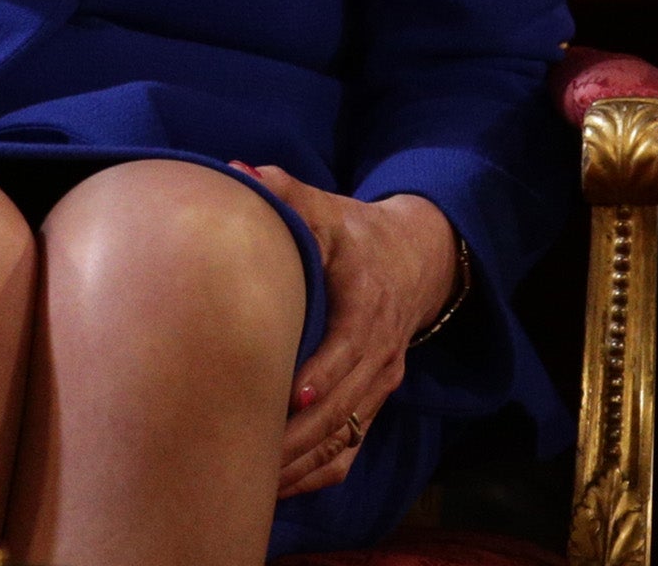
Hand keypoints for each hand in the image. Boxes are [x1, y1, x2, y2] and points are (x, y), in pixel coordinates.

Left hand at [236, 169, 461, 500]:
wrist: (417, 257)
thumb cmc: (358, 235)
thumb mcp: (329, 210)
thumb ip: (288, 194)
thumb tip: (240, 172)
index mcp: (370, 303)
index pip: (352, 345)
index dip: (324, 374)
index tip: (292, 395)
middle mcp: (382, 348)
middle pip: (347, 404)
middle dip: (302, 434)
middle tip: (255, 457)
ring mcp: (383, 378)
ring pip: (349, 433)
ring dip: (306, 459)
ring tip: (258, 481)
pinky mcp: (377, 398)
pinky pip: (354, 446)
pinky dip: (320, 470)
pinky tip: (280, 486)